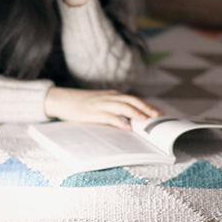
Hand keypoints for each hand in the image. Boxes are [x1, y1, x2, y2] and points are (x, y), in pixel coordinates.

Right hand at [44, 87, 162, 130]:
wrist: (62, 99)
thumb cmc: (82, 103)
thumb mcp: (101, 101)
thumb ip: (114, 106)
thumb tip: (130, 118)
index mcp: (113, 94)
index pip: (134, 99)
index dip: (147, 105)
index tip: (159, 113)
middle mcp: (109, 97)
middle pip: (132, 101)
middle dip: (147, 109)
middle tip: (158, 116)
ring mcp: (101, 104)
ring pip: (123, 107)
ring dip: (136, 113)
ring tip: (146, 121)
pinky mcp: (93, 113)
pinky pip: (109, 116)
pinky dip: (119, 121)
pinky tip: (127, 127)